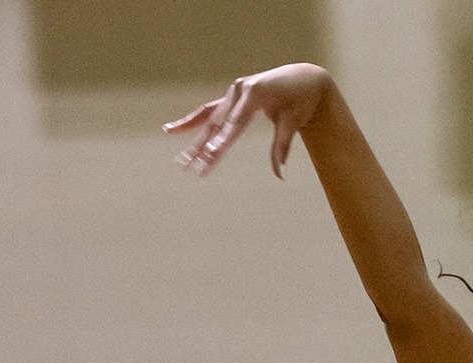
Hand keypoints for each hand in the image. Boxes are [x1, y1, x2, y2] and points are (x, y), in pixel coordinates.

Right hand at [165, 63, 332, 178]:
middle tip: (192, 168)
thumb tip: (281, 174)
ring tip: (181, 161)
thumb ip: (282, 146)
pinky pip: (207, 112)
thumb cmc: (300, 100)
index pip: (236, 122)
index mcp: (254, 92)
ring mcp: (232, 94)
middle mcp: (238, 91)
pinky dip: (190, 122)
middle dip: (206, 148)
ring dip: (195, 142)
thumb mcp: (293, 120)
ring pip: (210, 121)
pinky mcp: (230, 99)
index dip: (224, 139)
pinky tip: (170, 129)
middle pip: (219, 124)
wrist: (302, 78)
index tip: (212, 153)